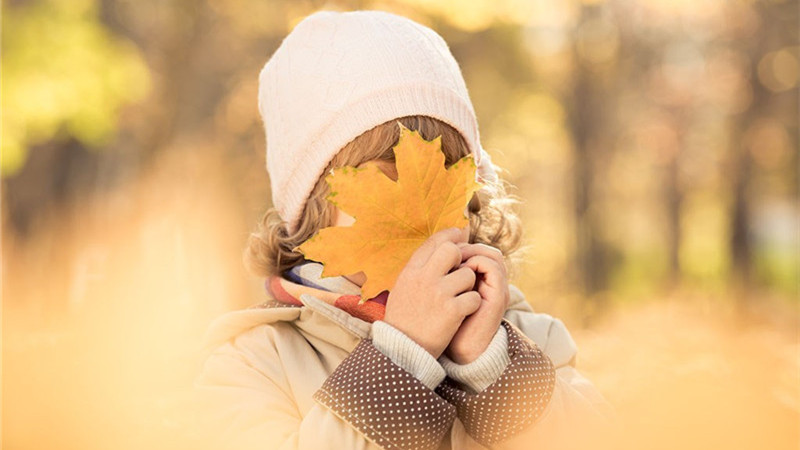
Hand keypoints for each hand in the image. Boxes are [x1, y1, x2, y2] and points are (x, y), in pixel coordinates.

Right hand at [383, 227, 481, 357]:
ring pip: (468, 275)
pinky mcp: (452, 311)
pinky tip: (463, 312)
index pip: (433, 243)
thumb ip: (419, 270)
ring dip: (468, 286)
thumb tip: (440, 248)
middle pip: (452, 250)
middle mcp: (424, 278)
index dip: (449, 234)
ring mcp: (438, 294)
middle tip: (460, 272)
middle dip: (461, 259)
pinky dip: (472, 305)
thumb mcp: (403, 289)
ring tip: (458, 298)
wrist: (403, 350)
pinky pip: (474, 297)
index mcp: (410, 272)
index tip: (459, 233)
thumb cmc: (404, 319)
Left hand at [444, 243, 509, 363]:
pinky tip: (459, 269)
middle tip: (447, 249)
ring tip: (452, 259)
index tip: (438, 248)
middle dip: (464, 245)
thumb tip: (424, 256)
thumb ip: (438, 279)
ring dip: (470, 252)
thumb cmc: (443, 325)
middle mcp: (490, 283)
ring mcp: (496, 289)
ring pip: (491, 254)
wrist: (458, 350)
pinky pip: (492, 268)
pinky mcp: (498, 296)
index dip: (457, 243)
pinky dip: (476, 263)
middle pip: (484, 249)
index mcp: (478, 281)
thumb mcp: (439, 298)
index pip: (474, 250)